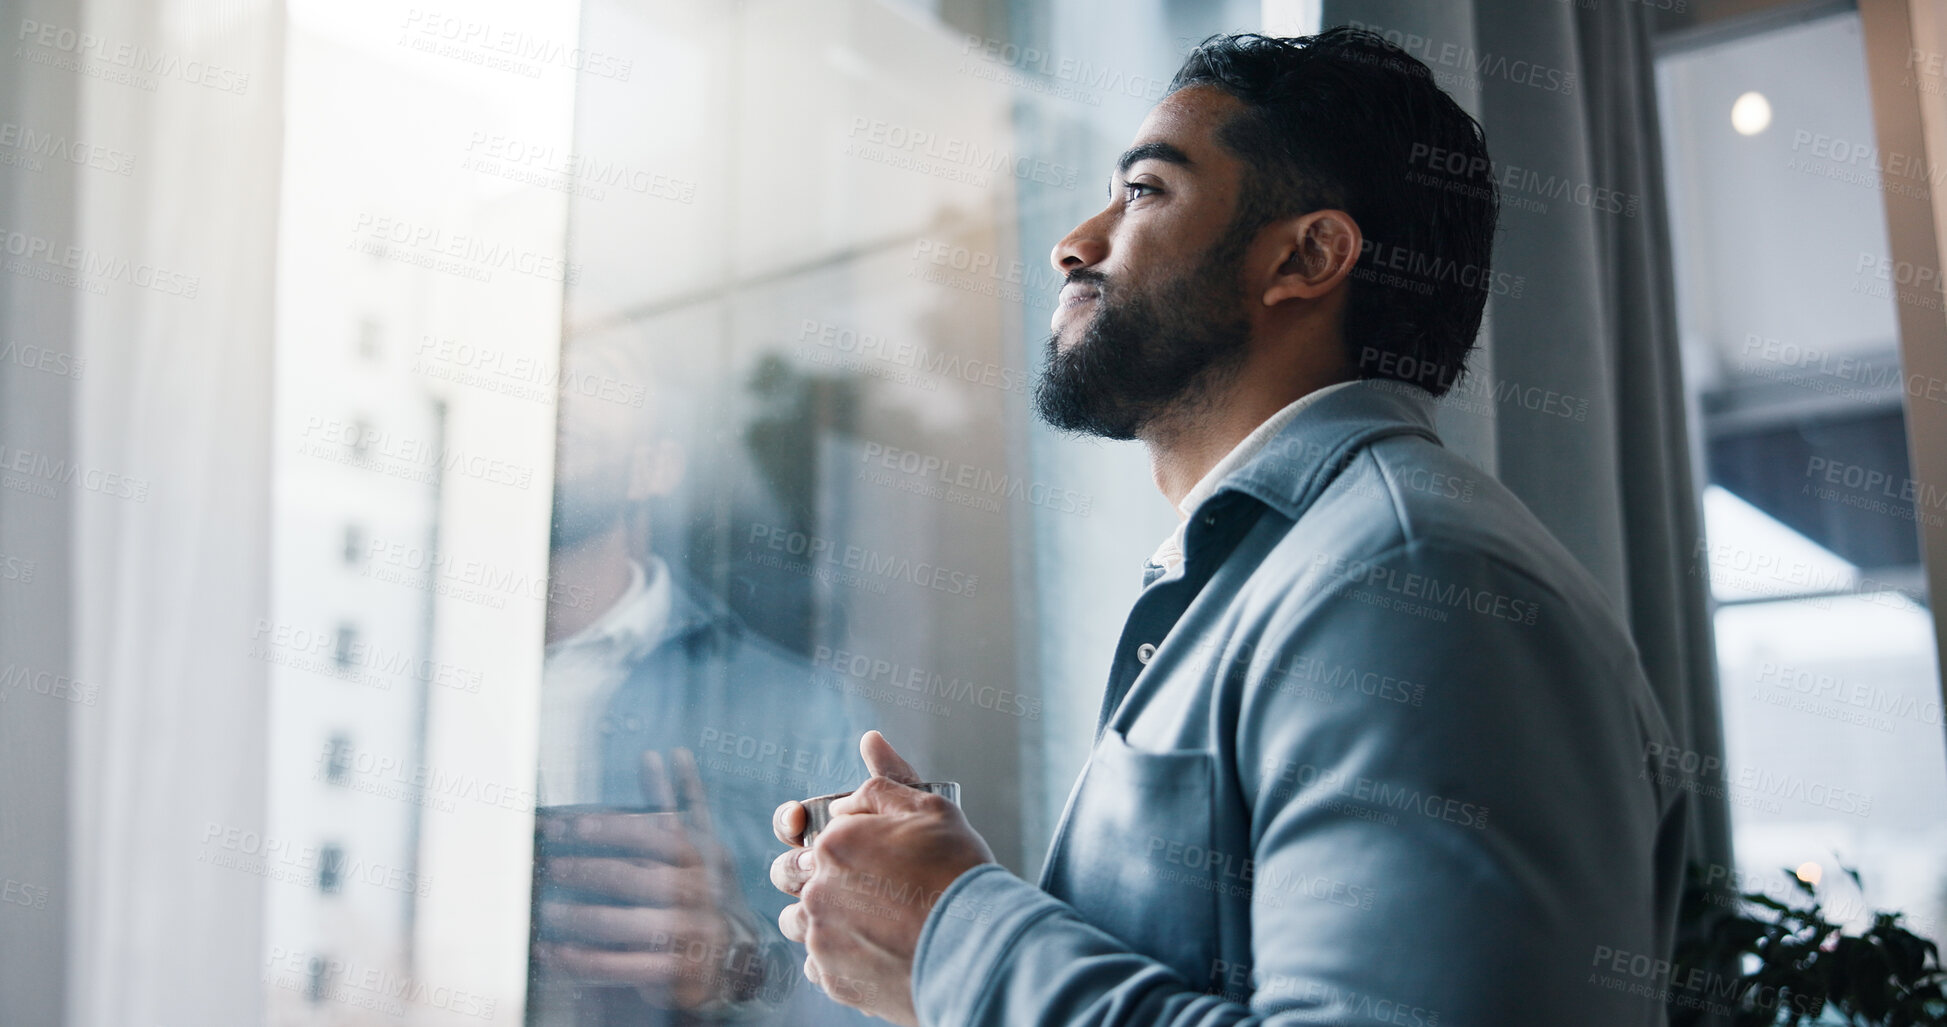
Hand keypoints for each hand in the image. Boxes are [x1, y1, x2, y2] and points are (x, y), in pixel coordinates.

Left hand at [534, 748, 762, 1010]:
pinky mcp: (676, 971)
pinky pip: (622, 966)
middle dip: (585, 871)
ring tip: (541, 912)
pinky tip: (552, 954)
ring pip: (625, 923)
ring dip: (578, 918)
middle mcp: (696, 892)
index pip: (651, 835)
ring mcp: (688, 933)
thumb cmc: (701, 888)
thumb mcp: (697, 844)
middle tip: (545, 866)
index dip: (606, 829)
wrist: (733, 953)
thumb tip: (657, 755)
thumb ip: (674, 803)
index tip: (564, 825)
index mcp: (699, 855)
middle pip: (634, 878)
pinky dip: (583, 961)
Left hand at [770, 732, 993, 1024]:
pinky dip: (835, 956)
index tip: (851, 847)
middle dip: (810, 874)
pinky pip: (816, 963)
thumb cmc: (957, 872)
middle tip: (857, 882)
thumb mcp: (931, 809)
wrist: (976, 946)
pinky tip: (872, 949)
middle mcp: (815, 889)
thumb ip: (889, 778)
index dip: (823, 835)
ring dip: (819, 916)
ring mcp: (820, 937)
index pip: (805, 830)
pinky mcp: (831, 979)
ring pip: (797, 922)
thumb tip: (869, 742)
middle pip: (788, 876)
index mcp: (833, 842)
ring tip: (864, 919)